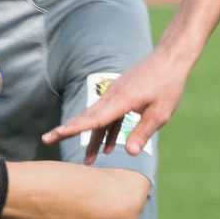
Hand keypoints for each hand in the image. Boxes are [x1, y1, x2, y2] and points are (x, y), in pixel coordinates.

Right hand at [42, 45, 184, 162]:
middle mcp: (113, 96)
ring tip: (88, 160)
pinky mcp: (122, 94)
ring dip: (93, 139)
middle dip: (68, 131)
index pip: (92, 119)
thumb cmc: (168, 85)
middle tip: (47, 140)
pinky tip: (109, 147)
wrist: (171, 58)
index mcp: (121, 101)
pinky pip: (109, 115)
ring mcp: (116, 94)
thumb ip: (143, 133)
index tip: (55, 135)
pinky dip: (107, 130)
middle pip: (87, 117)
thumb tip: (129, 153)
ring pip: (98, 119)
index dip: (72, 129)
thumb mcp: (161, 114)